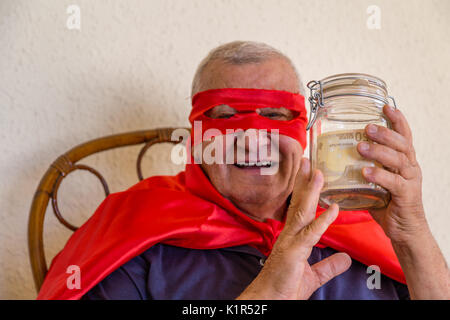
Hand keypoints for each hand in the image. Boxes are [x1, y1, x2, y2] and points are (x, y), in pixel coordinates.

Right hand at [237, 158, 350, 299]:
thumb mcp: (313, 275)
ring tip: (319, 173)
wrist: (270, 300)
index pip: (300, 209)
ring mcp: (290, 242)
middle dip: (305, 182)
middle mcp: (289, 235)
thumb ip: (329, 265)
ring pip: (302, 212)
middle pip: (298, 204)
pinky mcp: (293, 253)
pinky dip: (322, 221)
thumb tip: (346, 259)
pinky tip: (333, 209)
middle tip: (309, 161)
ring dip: (312, 192)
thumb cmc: (285, 287)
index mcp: (293, 237)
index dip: (307, 192)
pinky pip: (310, 234)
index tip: (312, 175)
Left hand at [357, 105, 426, 243]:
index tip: (385, 106)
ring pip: (399, 160)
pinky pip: (394, 182)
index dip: (397, 120)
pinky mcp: (407, 195)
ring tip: (361, 146)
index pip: (404, 135)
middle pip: (402, 143)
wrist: (404, 230)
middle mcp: (410, 167)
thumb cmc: (387, 204)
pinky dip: (380, 175)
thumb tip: (334, 161)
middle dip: (385, 133)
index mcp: (404, 161)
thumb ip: (361, 169)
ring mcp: (410, 181)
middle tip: (367, 127)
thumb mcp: (375, 182)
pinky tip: (366, 171)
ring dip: (379, 151)